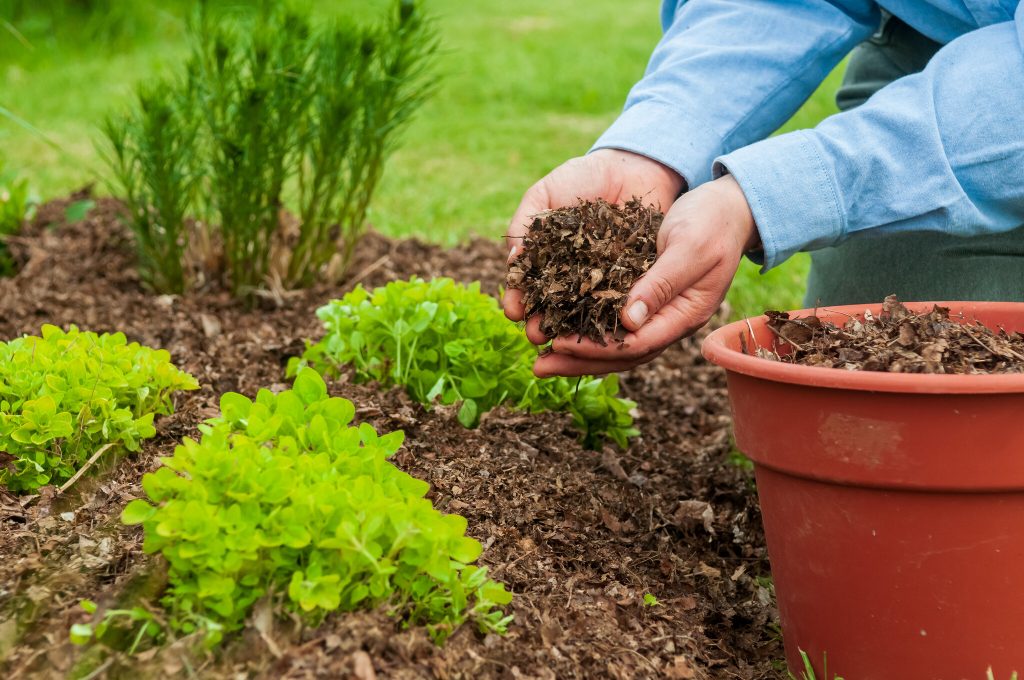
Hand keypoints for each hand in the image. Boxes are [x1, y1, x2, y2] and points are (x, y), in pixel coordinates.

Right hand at [503, 149, 685, 320]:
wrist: (631, 166)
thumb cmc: (582, 177)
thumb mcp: (544, 194)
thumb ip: (525, 224)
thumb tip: (513, 259)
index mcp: (546, 259)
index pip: (527, 285)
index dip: (518, 299)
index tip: (512, 311)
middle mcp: (571, 275)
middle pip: (553, 305)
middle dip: (542, 322)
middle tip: (536, 335)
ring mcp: (601, 280)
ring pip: (584, 310)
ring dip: (571, 328)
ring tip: (562, 341)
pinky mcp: (631, 279)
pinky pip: (619, 298)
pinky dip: (610, 312)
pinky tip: (601, 326)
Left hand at [525, 174, 757, 376]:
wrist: (729, 207)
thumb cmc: (712, 221)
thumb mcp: (688, 247)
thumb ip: (661, 283)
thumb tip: (627, 321)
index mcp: (685, 314)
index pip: (636, 344)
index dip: (596, 348)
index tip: (559, 343)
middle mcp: (670, 320)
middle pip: (621, 354)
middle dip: (579, 361)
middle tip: (539, 367)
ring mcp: (659, 312)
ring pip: (615, 342)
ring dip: (578, 352)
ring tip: (541, 357)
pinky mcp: (646, 297)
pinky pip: (613, 321)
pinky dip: (586, 327)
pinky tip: (559, 325)